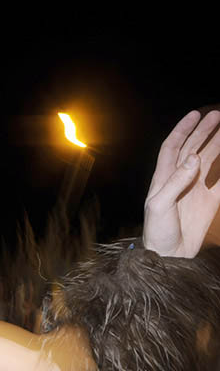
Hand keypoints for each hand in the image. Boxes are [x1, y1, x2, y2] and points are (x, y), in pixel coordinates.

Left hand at [143, 110, 219, 256]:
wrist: (168, 255)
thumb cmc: (156, 231)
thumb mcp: (160, 205)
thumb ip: (176, 182)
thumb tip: (194, 158)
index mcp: (163, 178)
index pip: (172, 147)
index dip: (182, 130)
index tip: (195, 115)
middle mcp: (179, 179)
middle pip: (192, 148)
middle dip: (203, 131)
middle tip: (217, 115)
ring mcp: (195, 189)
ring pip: (209, 160)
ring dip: (217, 144)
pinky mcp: (209, 201)